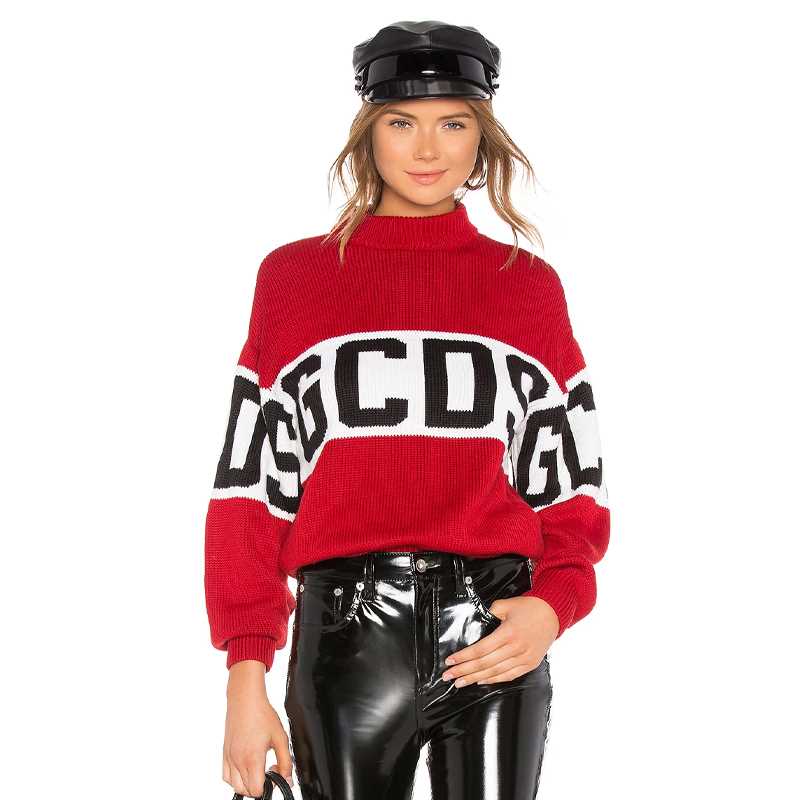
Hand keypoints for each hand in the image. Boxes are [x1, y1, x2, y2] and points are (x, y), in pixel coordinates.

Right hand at [224, 660, 293, 795]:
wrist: (245, 699)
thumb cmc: (263, 715)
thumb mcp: (281, 738)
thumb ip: (286, 761)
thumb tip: (287, 779)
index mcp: (252, 758)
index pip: (256, 791)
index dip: (268, 786)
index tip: (274, 772)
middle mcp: (238, 761)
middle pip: (246, 791)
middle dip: (259, 786)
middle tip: (268, 769)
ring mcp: (229, 757)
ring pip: (235, 786)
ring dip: (247, 783)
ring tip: (257, 768)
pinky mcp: (224, 753)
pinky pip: (226, 776)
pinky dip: (235, 778)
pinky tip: (245, 766)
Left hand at [441, 596, 558, 686]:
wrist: (553, 613)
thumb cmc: (529, 607)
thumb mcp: (506, 604)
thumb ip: (490, 612)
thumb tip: (477, 620)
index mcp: (508, 633)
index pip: (480, 649)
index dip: (464, 657)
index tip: (450, 661)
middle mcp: (516, 648)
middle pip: (484, 663)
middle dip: (464, 671)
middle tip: (448, 676)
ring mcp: (524, 658)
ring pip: (495, 672)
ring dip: (475, 679)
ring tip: (460, 682)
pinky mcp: (530, 663)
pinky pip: (509, 675)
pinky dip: (494, 680)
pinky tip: (481, 681)